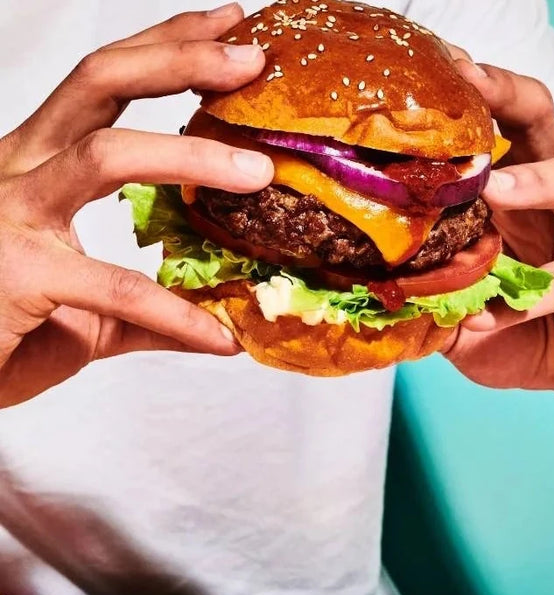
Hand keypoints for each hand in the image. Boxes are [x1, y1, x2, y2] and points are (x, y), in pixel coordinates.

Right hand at [0, 4, 273, 407]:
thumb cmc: (6, 331)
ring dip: (190, 154)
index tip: (229, 26)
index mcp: (36, 165)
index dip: (165, 47)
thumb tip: (223, 321)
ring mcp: (12, 215)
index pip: (104, 85)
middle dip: (178, 60)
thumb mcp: (90, 311)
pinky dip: (174, 314)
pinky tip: (220, 337)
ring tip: (260, 170)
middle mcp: (19, 171)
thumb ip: (152, 310)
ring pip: (103, 155)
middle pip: (98, 82)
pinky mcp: (18, 272)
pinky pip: (114, 286)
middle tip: (252, 58)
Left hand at [442, 61, 553, 406]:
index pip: (494, 122)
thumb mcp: (464, 317)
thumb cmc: (531, 334)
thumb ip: (430, 300)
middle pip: (539, 117)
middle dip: (502, 92)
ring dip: (531, 181)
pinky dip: (528, 298)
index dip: (462, 94)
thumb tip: (368, 293)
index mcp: (518, 192)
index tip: (422, 70)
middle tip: (464, 80)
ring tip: (491, 188)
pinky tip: (490, 316)